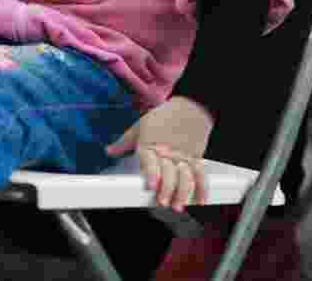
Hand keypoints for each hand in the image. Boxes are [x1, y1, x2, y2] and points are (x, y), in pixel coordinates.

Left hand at [105, 96, 213, 210]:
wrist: (190, 107)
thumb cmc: (163, 116)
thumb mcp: (140, 126)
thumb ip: (124, 143)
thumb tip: (109, 151)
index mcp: (151, 144)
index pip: (150, 160)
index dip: (152, 173)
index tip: (151, 185)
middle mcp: (168, 151)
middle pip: (168, 172)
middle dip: (166, 189)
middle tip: (163, 202)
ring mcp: (183, 156)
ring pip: (185, 176)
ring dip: (182, 192)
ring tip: (178, 205)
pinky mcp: (196, 158)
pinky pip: (200, 175)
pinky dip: (202, 189)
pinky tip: (200, 201)